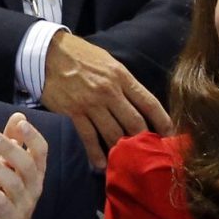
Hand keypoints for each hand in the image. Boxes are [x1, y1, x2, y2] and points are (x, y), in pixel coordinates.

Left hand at [0, 113, 46, 218]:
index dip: (32, 136)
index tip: (19, 123)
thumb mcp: (11, 169)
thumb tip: (18, 115)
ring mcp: (24, 205)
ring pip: (14, 183)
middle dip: (10, 148)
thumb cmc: (7, 197)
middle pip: (27, 164)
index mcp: (36, 173)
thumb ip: (15, 143)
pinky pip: (2, 204)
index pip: (41, 151)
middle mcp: (34, 188)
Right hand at [41, 33, 172, 168]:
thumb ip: (123, 82)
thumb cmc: (80, 55)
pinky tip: (102, 164)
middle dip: (144, 140)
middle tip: (151, 154)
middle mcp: (110, 91)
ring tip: (128, 162)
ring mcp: (91, 103)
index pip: (149, 102)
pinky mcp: (74, 112)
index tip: (170, 135)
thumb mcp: (108, 62)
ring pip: (113, 132)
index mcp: (121, 76)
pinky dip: (96, 153)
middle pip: (134, 122)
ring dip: (122, 149)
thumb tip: (137, 102)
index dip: (162, 120)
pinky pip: (88, 137)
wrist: (48, 53)